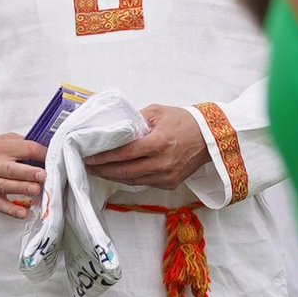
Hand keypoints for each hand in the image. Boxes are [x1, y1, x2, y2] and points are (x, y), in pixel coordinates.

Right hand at [0, 135, 44, 219]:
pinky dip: (10, 209)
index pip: (25, 149)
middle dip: (28, 172)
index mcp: (1, 148)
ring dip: (22, 189)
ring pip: (7, 186)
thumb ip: (19, 142)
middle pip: (13, 169)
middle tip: (42, 175)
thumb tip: (42, 147)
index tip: (52, 158)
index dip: (40, 153)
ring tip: (36, 191)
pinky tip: (23, 213)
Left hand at [86, 102, 213, 192]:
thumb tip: (113, 130)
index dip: (103, 157)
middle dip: (103, 169)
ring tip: (99, 170)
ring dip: (113, 176)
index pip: (123, 153)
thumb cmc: (183, 121)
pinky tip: (118, 173)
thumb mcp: (157, 112)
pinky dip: (129, 179)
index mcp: (158, 143)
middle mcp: (162, 163)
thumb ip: (134, 121)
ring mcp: (166, 176)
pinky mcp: (170, 183)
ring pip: (132, 181)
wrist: (209, 137)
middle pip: (124, 171)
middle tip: (88, 165)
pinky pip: (143, 183)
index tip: (89, 156)